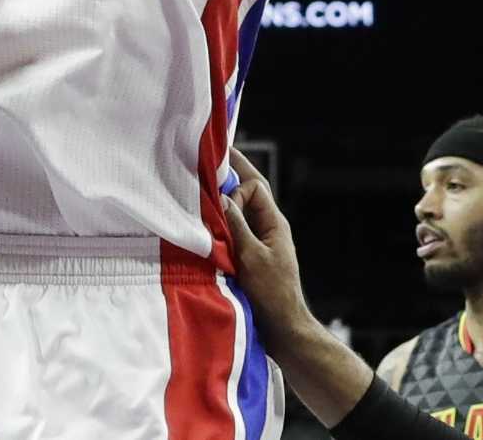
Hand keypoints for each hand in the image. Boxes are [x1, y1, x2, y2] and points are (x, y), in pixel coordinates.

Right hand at [220, 147, 317, 339]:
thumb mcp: (252, 257)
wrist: (282, 328)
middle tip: (209, 153)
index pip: (255, 187)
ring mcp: (258, 241)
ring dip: (222, 199)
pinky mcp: (248, 256)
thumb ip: (236, 226)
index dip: (236, 189)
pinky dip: (219, 222)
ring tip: (200, 186)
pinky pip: (232, 230)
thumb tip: (220, 196)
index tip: (219, 201)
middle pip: (249, 191)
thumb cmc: (272, 294)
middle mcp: (266, 227)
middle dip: (232, 173)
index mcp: (274, 222)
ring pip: (239, 210)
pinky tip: (203, 221)